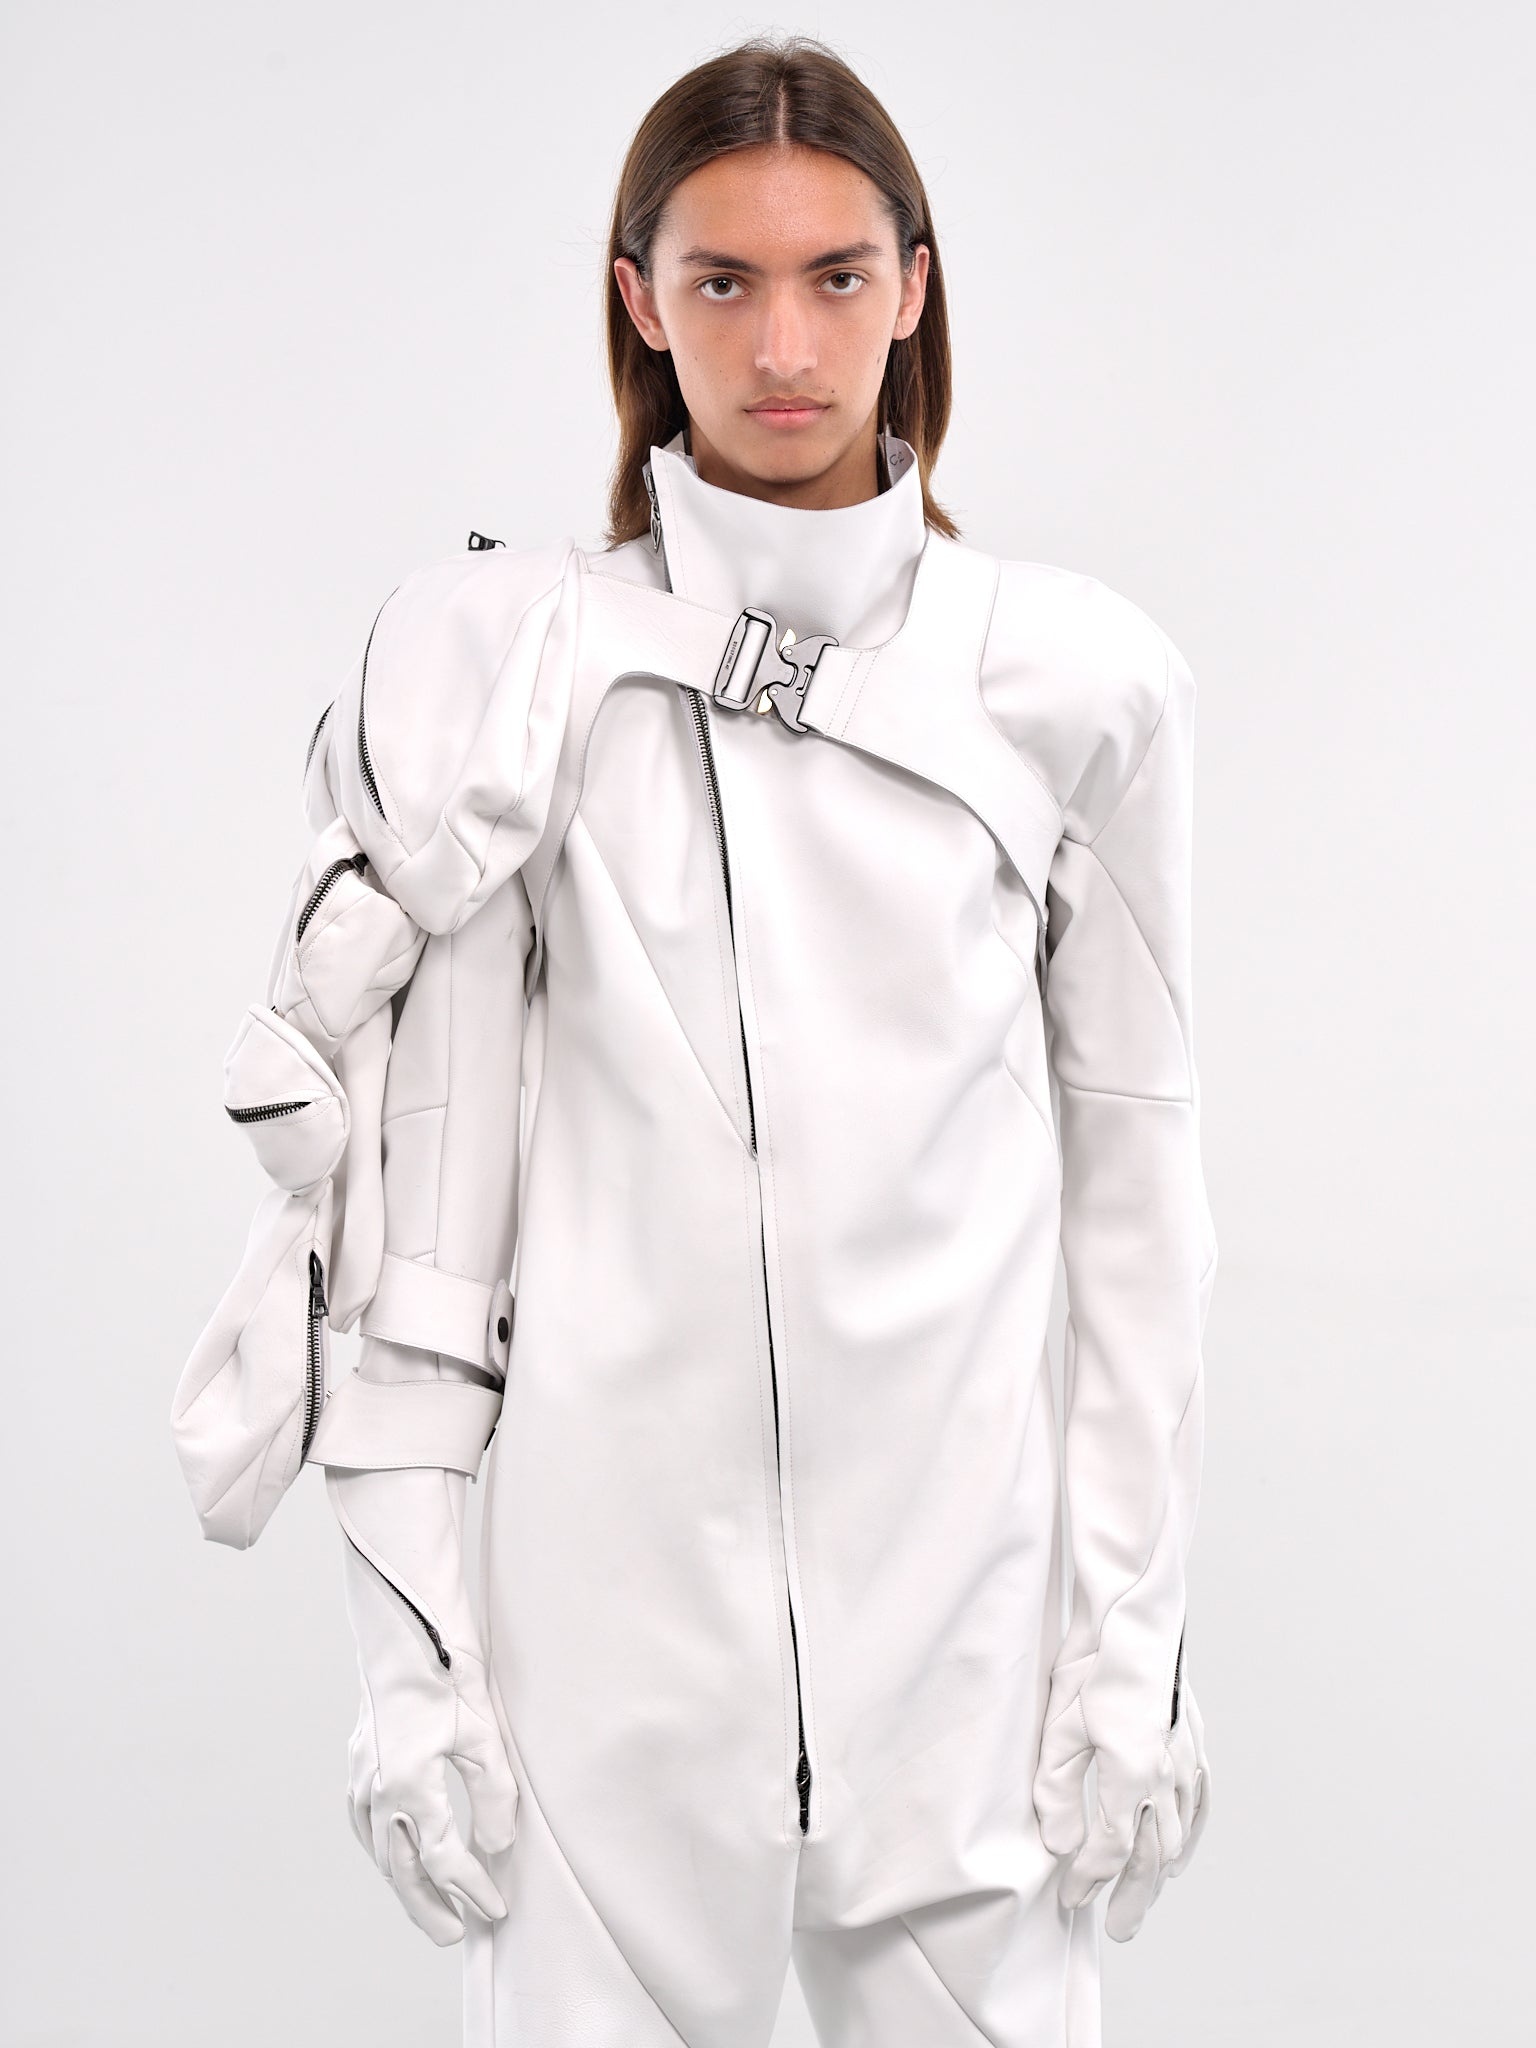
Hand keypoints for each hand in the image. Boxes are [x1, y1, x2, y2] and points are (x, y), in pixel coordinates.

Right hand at [328, 1463, 517, 1944]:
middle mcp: (378, 1791)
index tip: (495, 1908)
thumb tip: (497, 1845)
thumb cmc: (448, 1676)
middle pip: (403, 1871)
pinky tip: (398, 1857)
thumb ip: (494, 1795)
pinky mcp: (356, 1766)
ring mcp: (360, 1780)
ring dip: (406, 1884)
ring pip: (380, 1853)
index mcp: (411, 1786)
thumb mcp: (485, 1733)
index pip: (446, 1859)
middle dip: (431, 1906)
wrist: (402, 1633)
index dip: (472, 1890)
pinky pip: (366, 1827)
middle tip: (455, 1934)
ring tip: (431, 1907)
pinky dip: (385, 1852)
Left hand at [1034, 1657, 1210, 1941]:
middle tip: (1118, 1929)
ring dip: (1159, 1871)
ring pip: (1178, 1833)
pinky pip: (1200, 1801)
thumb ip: (1058, 1793)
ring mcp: (1184, 1758)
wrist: (1134, 1619)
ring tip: (1143, 1898)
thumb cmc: (1092, 1667)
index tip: (1071, 1900)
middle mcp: (1165, 1775)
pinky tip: (1180, 1852)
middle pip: (1151, 1854)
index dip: (1089, 1879)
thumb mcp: (1058, 1729)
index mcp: (1131, 1775)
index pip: (1110, 1848)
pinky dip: (1191, 1833)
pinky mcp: (1192, 1741)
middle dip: (1132, 1895)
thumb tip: (1061, 1845)